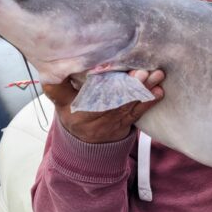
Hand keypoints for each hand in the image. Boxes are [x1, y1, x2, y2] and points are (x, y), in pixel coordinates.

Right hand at [43, 70, 164, 143]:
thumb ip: (57, 86)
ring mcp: (111, 125)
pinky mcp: (124, 126)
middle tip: (143, 72)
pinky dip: (149, 101)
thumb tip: (53, 67)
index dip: (103, 84)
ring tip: (155, 75)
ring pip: (128, 105)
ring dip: (144, 89)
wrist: (83, 144)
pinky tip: (158, 91)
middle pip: (114, 100)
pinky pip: (137, 114)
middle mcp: (94, 120)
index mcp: (75, 112)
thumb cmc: (73, 112)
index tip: (113, 69)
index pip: (90, 97)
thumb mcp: (60, 101)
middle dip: (130, 85)